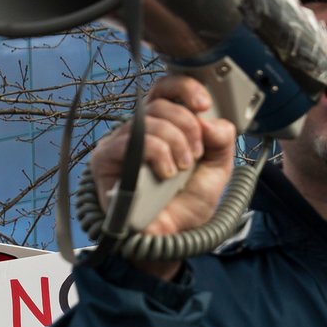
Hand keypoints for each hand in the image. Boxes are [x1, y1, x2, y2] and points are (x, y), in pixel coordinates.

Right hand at [88, 75, 238, 268]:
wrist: (170, 238)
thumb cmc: (185, 205)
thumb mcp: (217, 170)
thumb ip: (221, 142)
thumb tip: (209, 120)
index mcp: (164, 125)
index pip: (166, 89)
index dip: (185, 88)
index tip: (203, 105)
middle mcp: (140, 129)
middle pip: (161, 103)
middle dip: (187, 127)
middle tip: (194, 155)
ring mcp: (121, 143)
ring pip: (149, 120)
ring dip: (174, 143)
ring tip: (180, 169)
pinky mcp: (105, 159)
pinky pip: (133, 141)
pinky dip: (157, 153)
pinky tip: (166, 173)